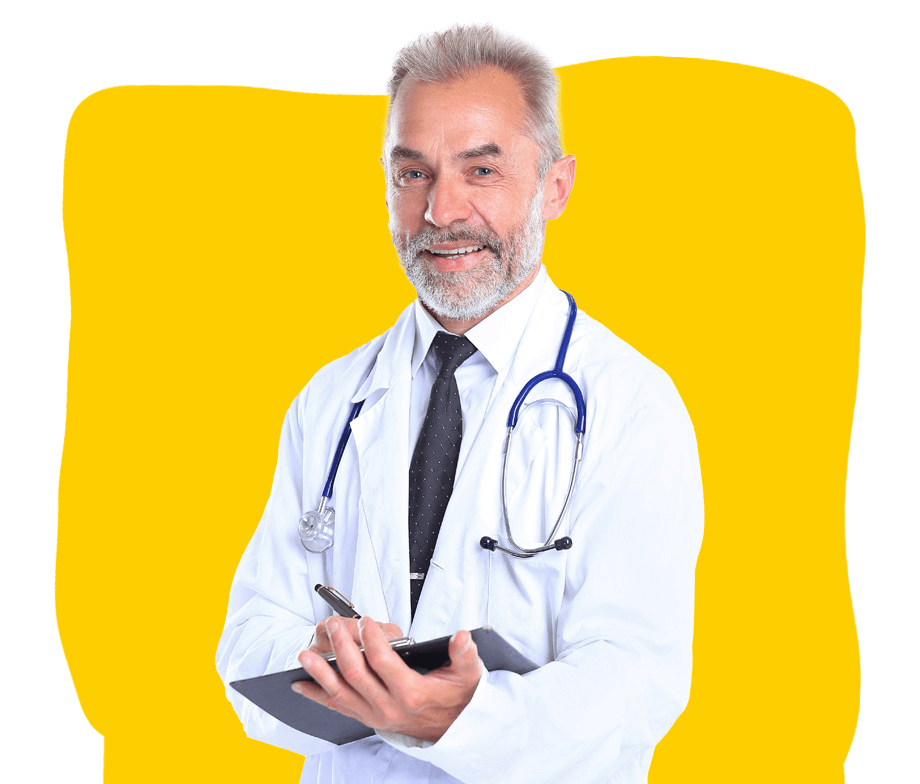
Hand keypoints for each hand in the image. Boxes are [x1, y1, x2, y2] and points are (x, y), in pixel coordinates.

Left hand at [292, 616, 482, 742]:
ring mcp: (375, 714)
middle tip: (333, 625)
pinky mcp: (367, 717)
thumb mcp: (468, 674)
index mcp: (412, 693)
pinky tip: (302, 684)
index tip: (366, 621)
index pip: (383, 662)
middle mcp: (389, 707)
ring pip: (341, 692)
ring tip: (305, 654)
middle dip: (341, 646)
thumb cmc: (457, 697)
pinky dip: (318, 695)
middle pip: (356, 674)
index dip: (372, 639)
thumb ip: (464, 654)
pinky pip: (338, 706)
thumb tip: (462, 637)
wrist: (453, 728)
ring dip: (321, 672)